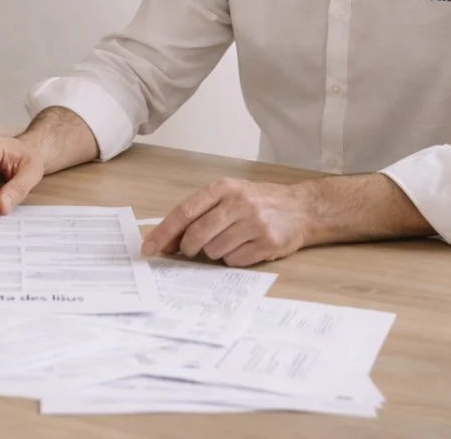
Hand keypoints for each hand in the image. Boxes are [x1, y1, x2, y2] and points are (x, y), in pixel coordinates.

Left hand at [142, 178, 311, 267]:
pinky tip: (243, 248)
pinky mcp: (267, 243)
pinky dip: (232, 259)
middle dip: (187, 248)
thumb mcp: (229, 195)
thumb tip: (168, 241)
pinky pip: (234, 261)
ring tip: (228, 241)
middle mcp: (238, 203)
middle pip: (197, 235)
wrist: (301, 208)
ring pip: (214, 251)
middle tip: (189, 250)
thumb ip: (200, 213)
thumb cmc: (258, 202)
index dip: (164, 233)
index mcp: (223, 188)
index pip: (185, 212)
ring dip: (213, 253)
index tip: (149, 248)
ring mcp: (254, 224)